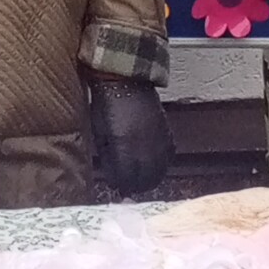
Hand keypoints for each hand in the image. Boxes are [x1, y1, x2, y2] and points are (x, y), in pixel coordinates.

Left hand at [84, 73, 171, 195]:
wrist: (126, 80)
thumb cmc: (106, 105)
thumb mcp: (100, 131)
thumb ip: (109, 156)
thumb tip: (114, 178)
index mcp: (124, 143)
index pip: (127, 177)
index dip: (122, 185)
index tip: (118, 187)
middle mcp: (144, 143)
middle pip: (146, 177)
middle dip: (137, 186)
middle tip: (129, 188)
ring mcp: (158, 137)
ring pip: (160, 169)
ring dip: (151, 178)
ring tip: (142, 180)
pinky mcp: (167, 131)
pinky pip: (168, 156)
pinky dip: (162, 164)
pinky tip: (154, 165)